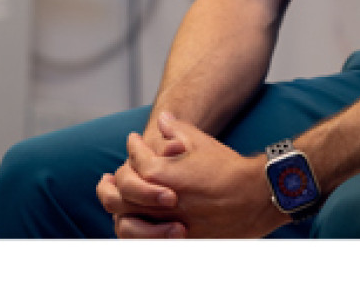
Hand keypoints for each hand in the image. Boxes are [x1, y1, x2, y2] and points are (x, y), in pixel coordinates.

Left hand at [98, 112, 286, 238]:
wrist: (253, 196)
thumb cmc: (228, 167)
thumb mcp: (201, 141)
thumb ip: (176, 129)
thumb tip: (161, 119)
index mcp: (161, 173)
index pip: (134, 160)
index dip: (133, 146)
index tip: (133, 140)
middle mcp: (157, 201)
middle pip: (118, 194)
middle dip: (109, 184)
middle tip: (105, 178)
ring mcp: (164, 224)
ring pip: (125, 222)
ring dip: (116, 210)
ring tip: (114, 200)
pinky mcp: (175, 241)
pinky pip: (143, 241)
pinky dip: (134, 230)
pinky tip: (133, 220)